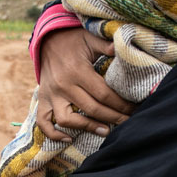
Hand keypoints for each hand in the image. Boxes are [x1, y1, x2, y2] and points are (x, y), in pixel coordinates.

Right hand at [36, 27, 132, 142]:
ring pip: (67, 119)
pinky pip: (43, 122)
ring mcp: (51, 95)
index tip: (133, 110)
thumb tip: (122, 48)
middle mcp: (63, 85)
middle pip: (91, 109)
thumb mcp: (90, 38)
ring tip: (105, 131)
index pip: (103, 94)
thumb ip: (106, 45)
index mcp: (77, 71)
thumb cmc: (74, 40)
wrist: (47, 39)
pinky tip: (70, 138)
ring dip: (87, 127)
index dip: (120, 105)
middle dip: (113, 118)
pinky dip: (53, 133)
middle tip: (128, 123)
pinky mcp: (42, 100)